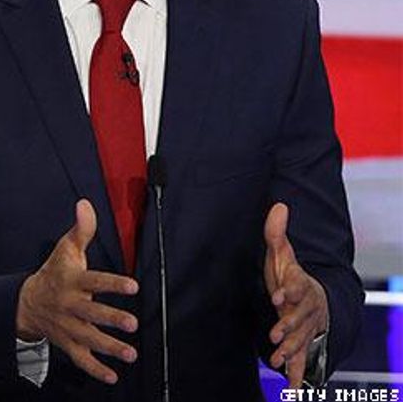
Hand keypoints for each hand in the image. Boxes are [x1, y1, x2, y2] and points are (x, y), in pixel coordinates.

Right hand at [16, 199, 139, 384]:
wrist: (25, 302)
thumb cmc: (54, 273)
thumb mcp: (65, 249)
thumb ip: (81, 229)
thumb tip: (85, 204)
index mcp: (72, 282)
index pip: (93, 281)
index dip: (112, 283)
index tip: (132, 285)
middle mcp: (70, 305)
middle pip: (91, 313)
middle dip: (111, 319)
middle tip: (132, 323)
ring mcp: (68, 326)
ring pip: (88, 338)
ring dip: (108, 347)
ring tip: (130, 354)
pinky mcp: (67, 343)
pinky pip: (80, 358)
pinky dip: (95, 369)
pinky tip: (112, 376)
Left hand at [264, 202, 328, 387]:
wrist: (314, 300)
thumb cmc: (291, 276)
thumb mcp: (283, 254)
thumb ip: (276, 232)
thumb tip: (278, 205)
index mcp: (300, 286)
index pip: (296, 286)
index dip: (288, 290)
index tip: (277, 294)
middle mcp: (306, 310)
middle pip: (298, 318)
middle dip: (288, 326)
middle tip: (275, 334)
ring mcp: (306, 329)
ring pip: (301, 341)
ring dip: (291, 351)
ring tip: (277, 361)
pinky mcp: (303, 345)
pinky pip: (304, 362)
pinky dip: (300, 376)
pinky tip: (295, 391)